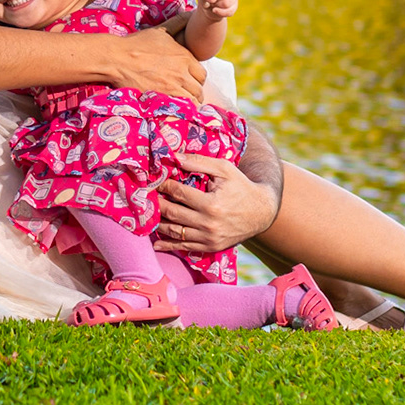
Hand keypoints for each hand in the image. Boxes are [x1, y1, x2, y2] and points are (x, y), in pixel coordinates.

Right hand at [102, 20, 206, 99]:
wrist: (117, 58)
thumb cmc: (137, 44)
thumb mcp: (160, 31)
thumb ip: (178, 23)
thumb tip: (190, 13)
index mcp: (184, 57)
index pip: (202, 74)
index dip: (196, 79)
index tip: (189, 81)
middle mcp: (182, 73)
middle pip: (199, 89)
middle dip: (194, 92)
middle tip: (186, 94)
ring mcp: (173, 87)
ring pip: (192, 101)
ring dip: (189, 103)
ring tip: (181, 103)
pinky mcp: (163, 98)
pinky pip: (181, 109)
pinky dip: (180, 110)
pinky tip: (174, 109)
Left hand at [153, 153, 278, 252]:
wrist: (262, 211)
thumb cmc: (241, 186)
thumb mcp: (224, 169)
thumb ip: (199, 162)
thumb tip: (175, 157)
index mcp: (211, 204)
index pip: (178, 193)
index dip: (163, 185)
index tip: (152, 180)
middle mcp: (208, 224)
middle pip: (172, 213)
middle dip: (155, 203)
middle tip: (142, 197)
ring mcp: (209, 238)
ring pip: (175, 232)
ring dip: (157, 224)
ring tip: (145, 216)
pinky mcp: (211, 247)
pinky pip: (185, 247)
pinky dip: (169, 246)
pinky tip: (156, 244)